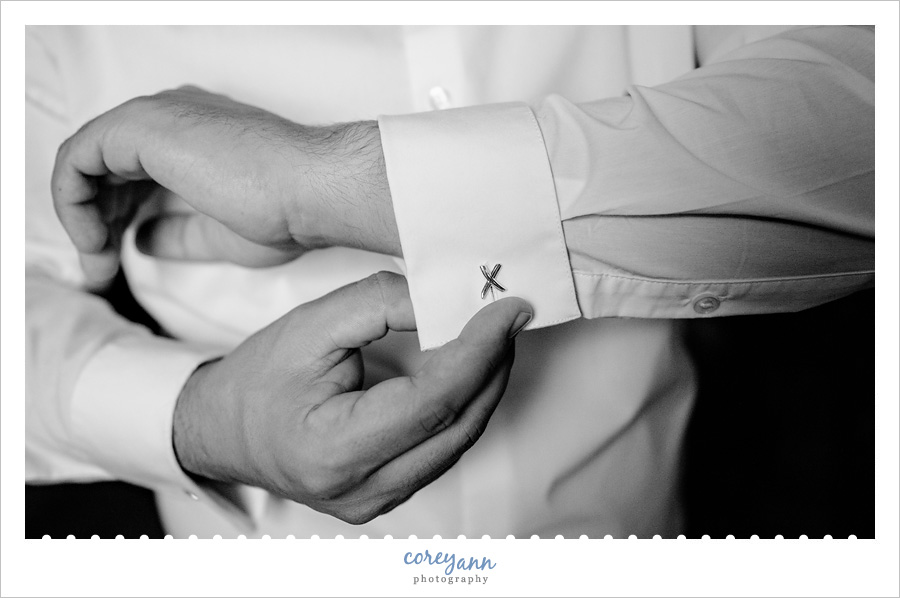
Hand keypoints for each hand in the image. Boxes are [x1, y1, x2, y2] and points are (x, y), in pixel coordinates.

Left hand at [52, 86, 398, 287]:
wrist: (312, 190)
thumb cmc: (289, 210)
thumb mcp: (220, 235)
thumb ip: (177, 233)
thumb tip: (140, 239)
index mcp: (196, 135)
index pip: (134, 171)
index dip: (117, 217)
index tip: (117, 261)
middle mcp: (173, 116)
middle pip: (106, 167)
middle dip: (95, 222)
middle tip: (100, 271)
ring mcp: (156, 117)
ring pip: (87, 161)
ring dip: (82, 216)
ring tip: (97, 261)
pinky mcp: (139, 126)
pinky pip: (77, 160)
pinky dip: (73, 201)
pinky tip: (94, 238)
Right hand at [173, 272, 531, 523]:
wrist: (222, 431)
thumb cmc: (259, 379)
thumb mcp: (311, 326)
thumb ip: (379, 305)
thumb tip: (444, 299)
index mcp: (335, 450)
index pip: (432, 402)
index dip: (478, 352)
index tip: (507, 310)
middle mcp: (362, 490)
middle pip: (456, 426)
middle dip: (492, 365)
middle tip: (509, 316)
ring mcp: (376, 502)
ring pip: (456, 442)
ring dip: (484, 386)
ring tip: (494, 336)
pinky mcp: (385, 497)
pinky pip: (442, 450)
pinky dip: (462, 407)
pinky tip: (469, 371)